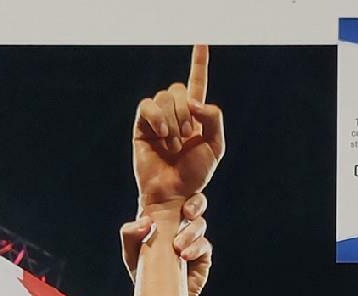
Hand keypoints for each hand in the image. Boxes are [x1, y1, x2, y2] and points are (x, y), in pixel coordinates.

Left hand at [120, 192, 212, 295]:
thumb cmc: (144, 272)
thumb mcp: (131, 253)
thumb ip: (130, 234)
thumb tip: (146, 222)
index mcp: (165, 218)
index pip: (174, 197)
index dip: (178, 192)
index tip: (172, 197)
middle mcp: (181, 224)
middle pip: (196, 203)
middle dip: (195, 204)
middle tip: (187, 213)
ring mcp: (193, 239)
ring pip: (200, 224)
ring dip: (191, 232)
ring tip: (178, 247)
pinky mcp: (203, 254)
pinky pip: (204, 245)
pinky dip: (196, 248)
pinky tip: (185, 256)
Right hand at [132, 44, 224, 205]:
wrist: (173, 193)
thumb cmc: (194, 174)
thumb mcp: (215, 146)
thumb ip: (213, 118)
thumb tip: (193, 101)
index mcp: (195, 116)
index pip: (197, 83)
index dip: (199, 62)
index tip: (202, 41)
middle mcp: (175, 113)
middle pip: (180, 89)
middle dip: (186, 113)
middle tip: (185, 138)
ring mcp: (157, 118)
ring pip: (165, 97)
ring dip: (172, 122)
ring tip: (172, 145)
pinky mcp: (142, 125)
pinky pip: (148, 106)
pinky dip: (157, 118)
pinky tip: (161, 135)